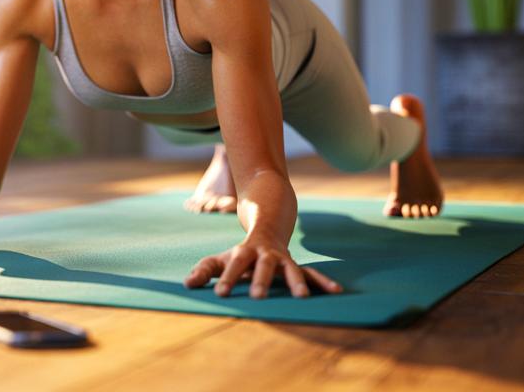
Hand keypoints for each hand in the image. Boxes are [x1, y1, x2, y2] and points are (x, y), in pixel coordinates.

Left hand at [183, 237, 340, 298]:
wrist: (268, 226)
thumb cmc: (240, 253)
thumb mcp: (219, 259)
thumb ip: (204, 270)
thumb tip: (187, 284)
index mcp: (244, 253)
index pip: (234, 265)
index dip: (227, 278)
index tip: (221, 294)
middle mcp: (265, 255)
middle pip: (263, 266)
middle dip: (261, 280)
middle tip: (257, 297)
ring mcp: (283, 260)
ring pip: (291, 269)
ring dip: (296, 282)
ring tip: (302, 298)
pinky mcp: (296, 266)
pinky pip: (312, 274)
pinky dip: (324, 281)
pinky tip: (337, 291)